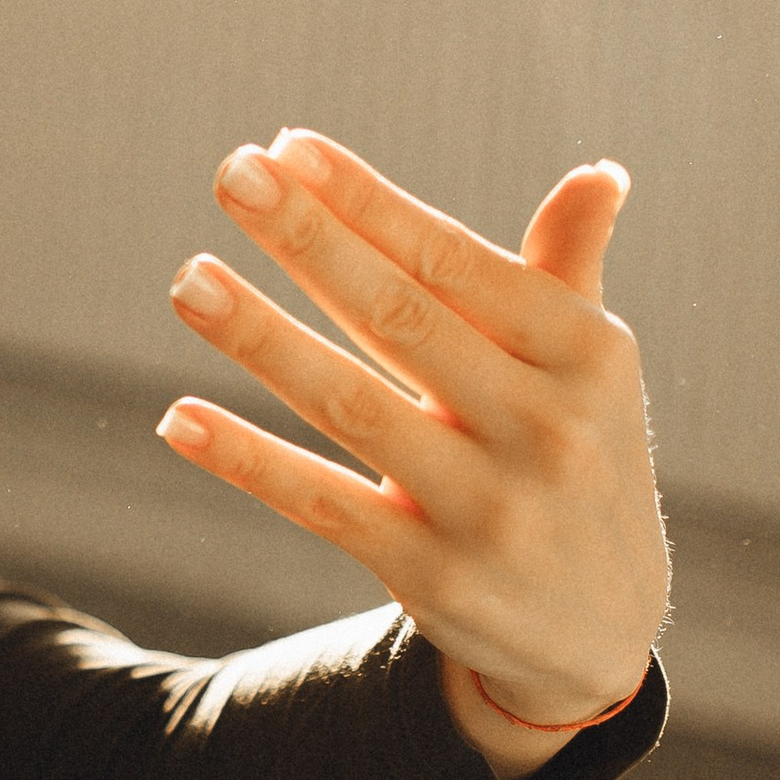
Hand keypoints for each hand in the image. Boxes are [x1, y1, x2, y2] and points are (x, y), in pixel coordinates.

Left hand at [159, 131, 668, 768]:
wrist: (601, 633)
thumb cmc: (579, 460)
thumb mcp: (592, 372)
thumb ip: (569, 272)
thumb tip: (600, 174)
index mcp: (585, 354)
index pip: (456, 260)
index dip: (368, 202)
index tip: (288, 146)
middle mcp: (543, 427)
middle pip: (401, 319)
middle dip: (312, 241)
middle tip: (234, 173)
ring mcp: (486, 507)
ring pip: (352, 407)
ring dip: (263, 340)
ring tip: (189, 280)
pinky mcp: (431, 578)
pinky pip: (323, 505)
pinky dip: (249, 461)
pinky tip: (178, 417)